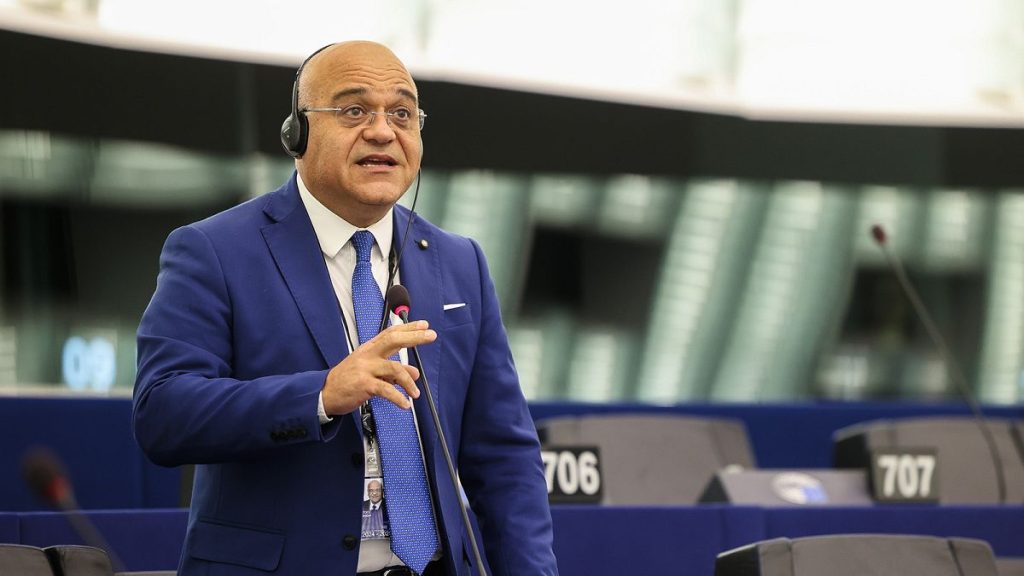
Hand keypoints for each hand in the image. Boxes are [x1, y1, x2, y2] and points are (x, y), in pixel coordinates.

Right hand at [322, 320, 436, 414]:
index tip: (424, 325)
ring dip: (409, 382)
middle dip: (414, 337)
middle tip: (431, 336)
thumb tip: (414, 372)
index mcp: (369, 348)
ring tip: (415, 393)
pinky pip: (387, 390)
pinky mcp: (364, 385)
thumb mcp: (370, 370)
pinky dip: (398, 398)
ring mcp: (365, 369)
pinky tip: (405, 404)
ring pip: (395, 369)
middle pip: (393, 340)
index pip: (391, 333)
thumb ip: (392, 371)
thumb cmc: (348, 379)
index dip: (408, 327)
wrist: (325, 393)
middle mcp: (368, 355)